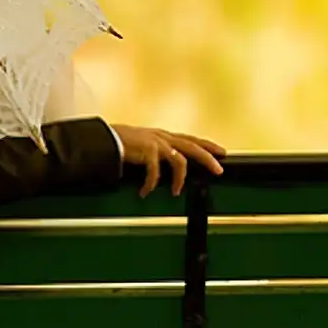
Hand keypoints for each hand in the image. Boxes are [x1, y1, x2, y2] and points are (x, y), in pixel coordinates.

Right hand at [110, 125, 225, 196]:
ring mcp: (156, 143)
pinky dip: (152, 184)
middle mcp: (163, 137)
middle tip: (219, 171)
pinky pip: (156, 172)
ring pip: (180, 159)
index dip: (208, 145)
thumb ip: (157, 151)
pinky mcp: (147, 150)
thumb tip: (167, 165)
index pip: (191, 139)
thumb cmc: (122, 143)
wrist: (105, 139)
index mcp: (164, 136)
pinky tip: (145, 192)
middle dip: (208, 159)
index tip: (222, 152)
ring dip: (180, 179)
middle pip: (193, 146)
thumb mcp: (144, 144)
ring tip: (175, 191)